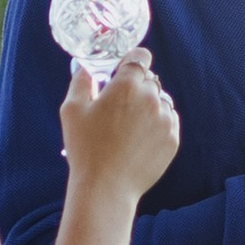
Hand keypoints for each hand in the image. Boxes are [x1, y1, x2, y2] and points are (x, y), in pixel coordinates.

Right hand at [59, 50, 180, 200]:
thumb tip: (86, 68)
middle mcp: (151, 98)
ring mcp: (165, 119)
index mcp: (127, 85)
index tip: (122, 71)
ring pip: (161, 100)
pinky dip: (157, 124)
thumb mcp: (72, 110)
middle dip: (136, 87)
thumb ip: (81, 81)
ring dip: (149, 105)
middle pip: (150, 80)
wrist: (106, 187)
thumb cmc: (86, 148)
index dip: (131, 61)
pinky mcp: (172, 139)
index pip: (141, 56)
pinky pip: (168, 121)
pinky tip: (139, 138)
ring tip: (129, 125)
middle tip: (119, 105)